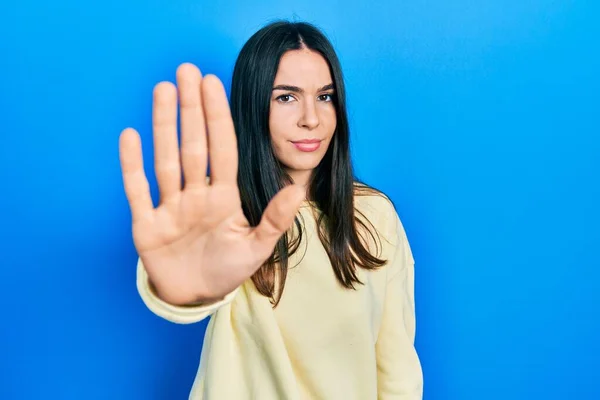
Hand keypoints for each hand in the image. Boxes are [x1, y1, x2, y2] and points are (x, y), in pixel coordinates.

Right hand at [119, 63, 304, 304]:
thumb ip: (275, 219)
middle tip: (187, 71)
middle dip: (190, 110)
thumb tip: (299, 188)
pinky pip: (137, 191)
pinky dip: (132, 166)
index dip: (218, 118)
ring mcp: (170, 207)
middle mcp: (196, 195)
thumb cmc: (227, 269)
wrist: (196, 296)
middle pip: (193, 145)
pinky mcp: (147, 225)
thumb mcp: (257, 248)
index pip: (222, 149)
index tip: (214, 85)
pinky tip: (130, 136)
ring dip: (163, 126)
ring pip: (166, 160)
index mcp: (223, 198)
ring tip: (163, 90)